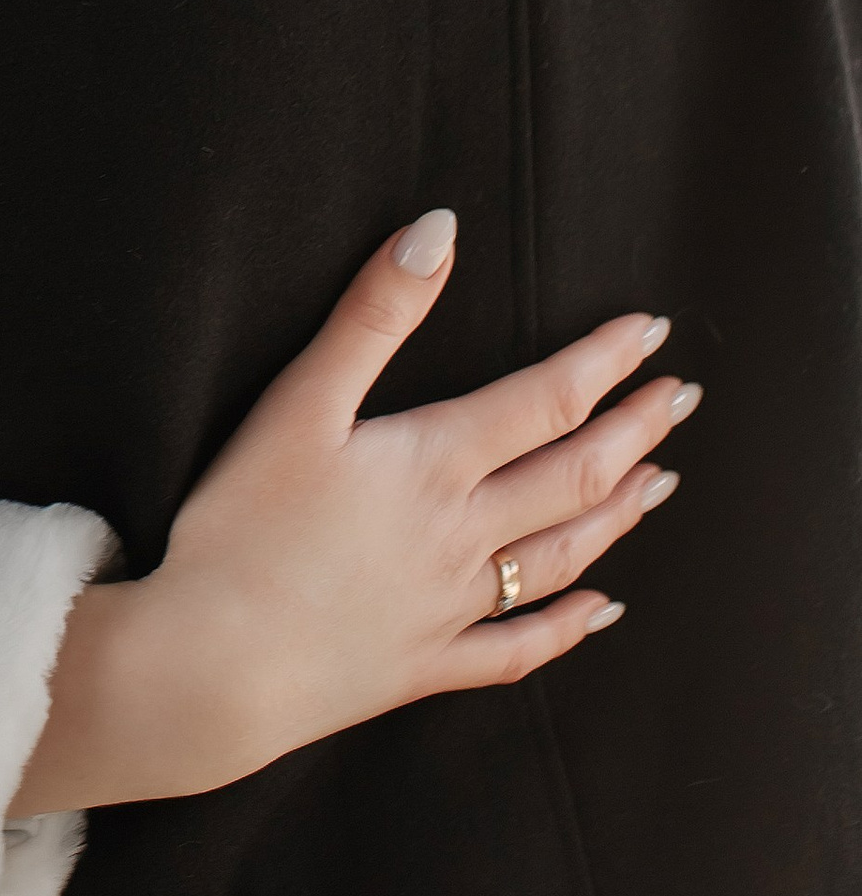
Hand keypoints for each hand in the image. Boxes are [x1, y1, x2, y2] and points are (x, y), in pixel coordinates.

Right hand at [10, 211, 694, 815]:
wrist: (213, 664)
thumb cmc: (241, 526)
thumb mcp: (298, 403)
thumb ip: (371, 315)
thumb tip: (440, 230)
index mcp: (434, 464)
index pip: (544, 401)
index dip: (603, 361)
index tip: (652, 332)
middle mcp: (461, 535)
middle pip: (571, 476)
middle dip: (633, 431)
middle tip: (681, 399)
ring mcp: (450, 607)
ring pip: (559, 556)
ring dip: (616, 515)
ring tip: (660, 482)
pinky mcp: (423, 665)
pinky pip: (517, 648)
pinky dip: (567, 627)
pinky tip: (602, 610)